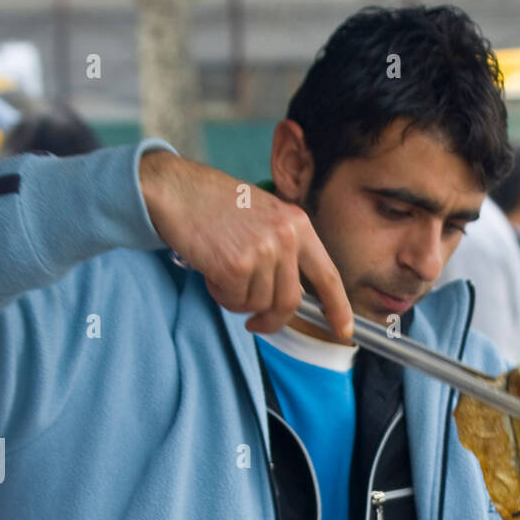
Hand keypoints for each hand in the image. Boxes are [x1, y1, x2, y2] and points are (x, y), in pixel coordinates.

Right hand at [138, 150, 353, 339]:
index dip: (338, 308)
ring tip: (222, 274)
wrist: (176, 189)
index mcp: (297, 224)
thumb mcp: (264, 216)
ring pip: (259, 304)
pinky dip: (221, 295)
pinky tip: (211, 272)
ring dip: (238, 301)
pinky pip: (235, 302)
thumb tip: (292, 294)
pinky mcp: (236, 265)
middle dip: (271, 320)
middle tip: (255, 323)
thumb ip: (283, 249)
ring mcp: (262, 251)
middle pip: (289, 302)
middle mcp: (285, 237)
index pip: (327, 275)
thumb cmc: (214, 205)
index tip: (343, 330)